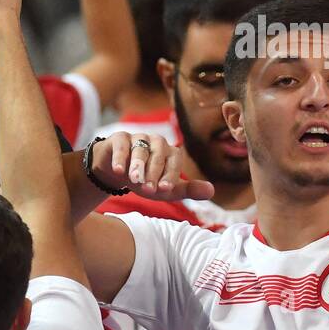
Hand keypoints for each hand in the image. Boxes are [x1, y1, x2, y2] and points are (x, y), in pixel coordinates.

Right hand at [88, 132, 214, 200]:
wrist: (117, 172)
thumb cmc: (145, 180)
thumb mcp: (165, 189)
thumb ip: (187, 190)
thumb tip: (211, 191)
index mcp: (171, 153)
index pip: (174, 162)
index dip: (170, 176)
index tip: (164, 190)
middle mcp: (156, 142)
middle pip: (158, 154)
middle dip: (154, 173)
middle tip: (148, 190)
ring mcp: (138, 138)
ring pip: (140, 149)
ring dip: (138, 165)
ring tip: (134, 180)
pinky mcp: (120, 138)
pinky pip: (122, 145)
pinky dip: (120, 157)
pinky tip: (118, 171)